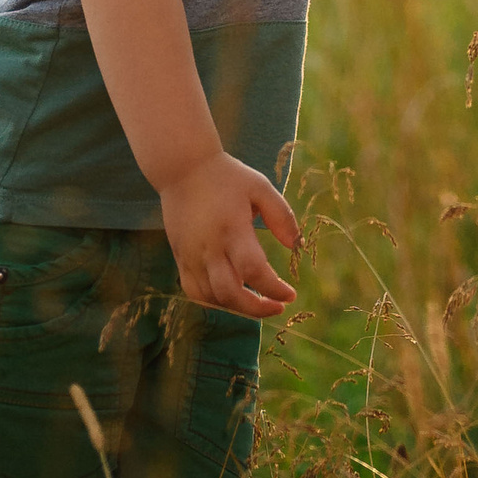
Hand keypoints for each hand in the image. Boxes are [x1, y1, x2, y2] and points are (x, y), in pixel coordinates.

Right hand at [157, 151, 301, 316]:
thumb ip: (281, 215)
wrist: (183, 169)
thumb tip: (296, 245)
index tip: (290, 295)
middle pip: (230, 293)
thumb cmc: (228, 176)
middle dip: (256, 308)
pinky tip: (232, 298)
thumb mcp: (260, 187)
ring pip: (211, 297)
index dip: (273, 288)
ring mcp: (191, 256)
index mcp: (232, 229)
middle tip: (277, 307)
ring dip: (237, 307)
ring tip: (258, 302)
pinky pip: (194, 292)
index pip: (253, 271)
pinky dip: (214, 301)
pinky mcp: (181, 258)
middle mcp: (209, 248)